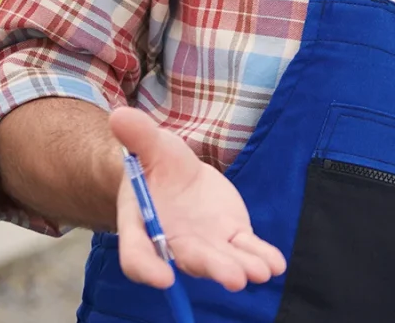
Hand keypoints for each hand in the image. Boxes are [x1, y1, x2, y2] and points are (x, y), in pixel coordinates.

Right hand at [109, 107, 287, 290]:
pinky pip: (245, 248)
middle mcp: (172, 242)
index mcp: (142, 225)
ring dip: (242, 267)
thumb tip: (119, 115)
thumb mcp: (150, 146)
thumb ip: (138, 136)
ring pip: (223, 258)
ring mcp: (204, 242)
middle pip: (190, 260)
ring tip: (261, 272)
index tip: (162, 279)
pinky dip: (260, 256)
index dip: (147, 267)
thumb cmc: (156, 164)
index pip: (137, 253)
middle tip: (235, 279)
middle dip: (213, 268)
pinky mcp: (230, 235)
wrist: (175, 174)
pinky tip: (275, 265)